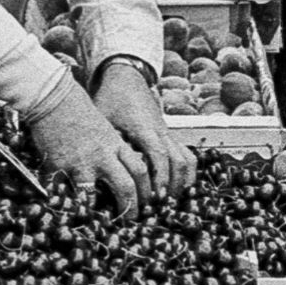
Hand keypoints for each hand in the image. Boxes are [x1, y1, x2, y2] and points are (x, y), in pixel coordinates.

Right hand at [28, 78, 149, 215]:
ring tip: (96, 224)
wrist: (53, 97)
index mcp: (115, 144)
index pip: (140, 171)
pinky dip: (61, 202)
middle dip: (131, 208)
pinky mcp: (57, 166)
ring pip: (93, 196)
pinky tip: (62, 211)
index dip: (146, 190)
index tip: (147, 203)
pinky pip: (60, 191)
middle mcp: (102, 156)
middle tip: (131, 221)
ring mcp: (79, 163)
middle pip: (125, 187)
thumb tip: (119, 170)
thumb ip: (111, 148)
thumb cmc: (78, 109)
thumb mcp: (103, 128)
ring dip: (95, 213)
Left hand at [94, 61, 194, 199]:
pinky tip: (177, 187)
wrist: (125, 77)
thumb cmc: (110, 99)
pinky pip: (185, 154)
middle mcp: (160, 131)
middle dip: (171, 186)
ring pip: (185, 159)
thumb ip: (106, 143)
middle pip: (176, 161)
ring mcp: (167, 132)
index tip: (152, 198)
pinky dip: (186, 171)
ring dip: (181, 181)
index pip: (157, 155)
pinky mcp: (169, 134)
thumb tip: (99, 171)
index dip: (157, 178)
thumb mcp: (103, 119)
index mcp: (143, 127)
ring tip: (169, 201)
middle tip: (159, 207)